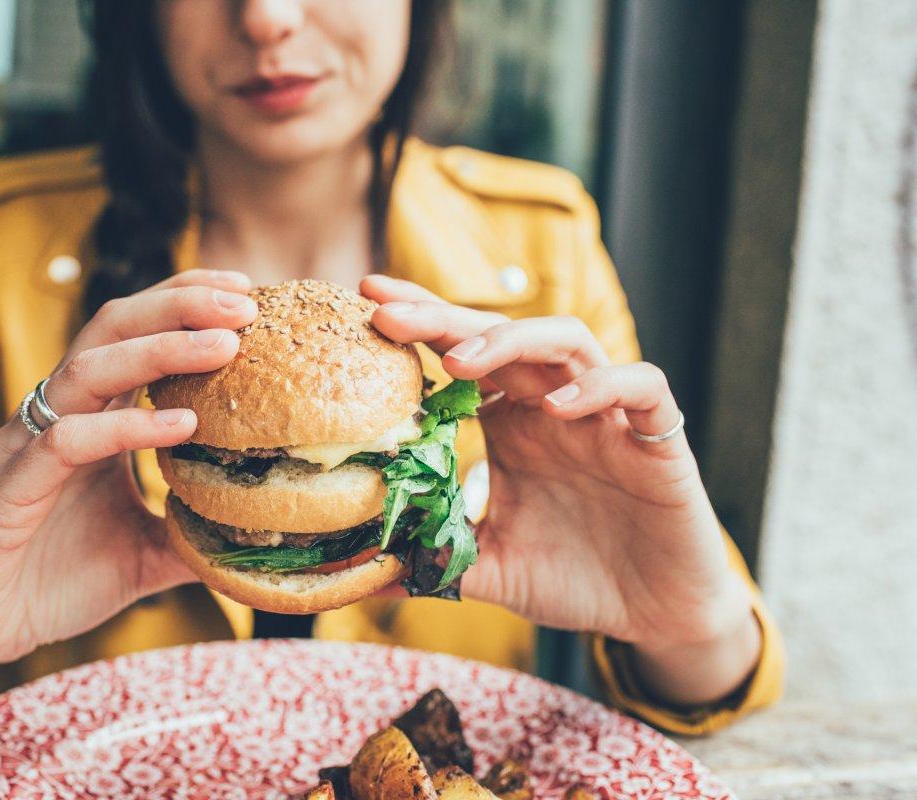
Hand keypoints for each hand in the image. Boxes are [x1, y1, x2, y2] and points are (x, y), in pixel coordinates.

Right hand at [0, 270, 256, 731]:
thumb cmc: (52, 583)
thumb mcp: (143, 555)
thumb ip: (194, 534)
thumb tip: (263, 536)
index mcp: (87, 417)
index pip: (135, 334)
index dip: (186, 304)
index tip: (248, 295)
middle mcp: (54, 416)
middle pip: (113, 327)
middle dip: (180, 304)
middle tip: (245, 301)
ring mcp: (26, 446)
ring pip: (89, 369)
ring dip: (161, 348)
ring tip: (226, 345)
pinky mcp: (5, 490)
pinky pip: (67, 443)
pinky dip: (125, 428)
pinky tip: (181, 425)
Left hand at [362, 275, 759, 704]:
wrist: (654, 614)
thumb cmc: (574, 578)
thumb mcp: (488, 568)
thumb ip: (434, 558)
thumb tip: (361, 575)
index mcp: (512, 423)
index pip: (463, 353)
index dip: (422, 322)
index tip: (368, 300)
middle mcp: (555, 407)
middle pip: (502, 336)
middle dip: (444, 318)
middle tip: (388, 312)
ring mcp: (607, 417)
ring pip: (569, 342)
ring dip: (514, 341)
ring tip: (462, 360)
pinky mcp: (659, 440)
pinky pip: (641, 388)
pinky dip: (602, 386)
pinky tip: (558, 407)